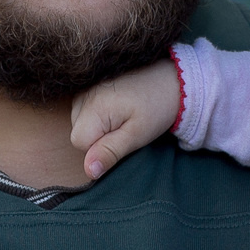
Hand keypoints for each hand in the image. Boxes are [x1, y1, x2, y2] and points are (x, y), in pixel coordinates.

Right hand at [68, 61, 182, 181]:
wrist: (171, 79)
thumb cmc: (156, 107)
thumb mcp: (136, 135)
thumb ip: (109, 152)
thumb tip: (89, 171)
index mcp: (93, 107)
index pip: (79, 143)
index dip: (100, 148)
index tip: (122, 138)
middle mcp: (83, 94)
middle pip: (78, 132)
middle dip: (98, 137)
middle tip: (125, 127)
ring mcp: (84, 87)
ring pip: (80, 121)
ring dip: (98, 126)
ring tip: (124, 116)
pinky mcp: (89, 85)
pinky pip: (84, 109)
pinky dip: (97, 114)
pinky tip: (116, 108)